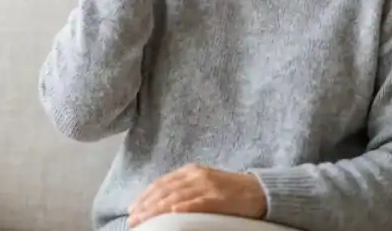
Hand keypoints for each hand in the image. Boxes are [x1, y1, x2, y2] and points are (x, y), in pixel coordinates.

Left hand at [127, 163, 266, 226]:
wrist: (259, 191)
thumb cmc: (230, 191)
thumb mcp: (205, 183)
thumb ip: (185, 189)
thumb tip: (162, 203)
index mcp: (191, 171)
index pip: (162, 183)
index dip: (145, 195)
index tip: (132, 208)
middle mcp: (197, 175)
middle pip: (165, 190)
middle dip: (146, 205)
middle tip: (132, 218)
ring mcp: (208, 186)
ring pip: (176, 197)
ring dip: (157, 209)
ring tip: (144, 220)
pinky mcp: (219, 198)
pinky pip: (198, 204)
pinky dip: (183, 208)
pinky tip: (172, 213)